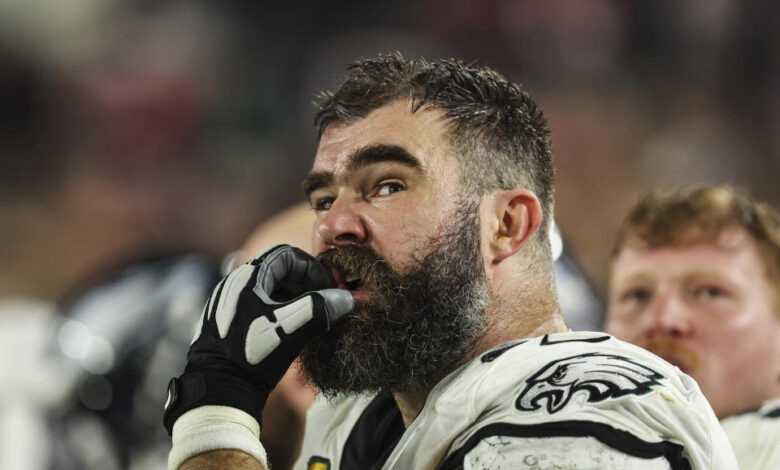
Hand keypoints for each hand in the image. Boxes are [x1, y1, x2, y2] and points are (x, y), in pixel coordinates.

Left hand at [163, 244, 352, 433]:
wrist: (218, 391)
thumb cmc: (253, 354)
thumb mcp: (293, 328)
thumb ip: (322, 307)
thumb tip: (345, 299)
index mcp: (247, 277)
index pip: (288, 255)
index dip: (313, 268)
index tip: (328, 288)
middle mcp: (233, 285)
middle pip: (279, 271)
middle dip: (306, 284)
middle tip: (324, 303)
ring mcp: (227, 304)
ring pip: (269, 291)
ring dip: (294, 299)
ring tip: (311, 318)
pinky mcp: (225, 324)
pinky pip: (258, 307)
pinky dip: (279, 312)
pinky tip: (290, 332)